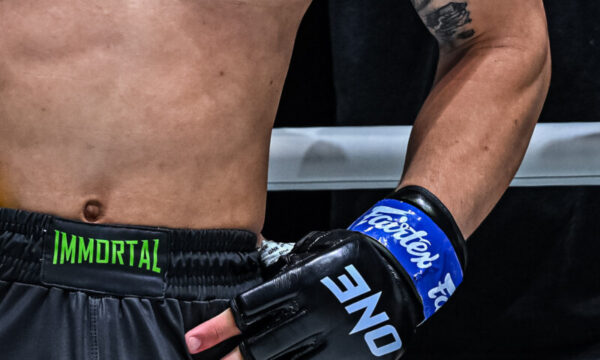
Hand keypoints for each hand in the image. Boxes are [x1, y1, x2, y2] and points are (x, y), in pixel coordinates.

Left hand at [185, 188, 464, 358]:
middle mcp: (319, 317)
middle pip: (262, 348)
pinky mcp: (355, 359)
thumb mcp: (314, 251)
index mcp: (305, 285)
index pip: (249, 310)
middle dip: (231, 359)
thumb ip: (282, 273)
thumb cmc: (354, 257)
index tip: (195, 340)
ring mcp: (339, 344)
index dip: (218, 328)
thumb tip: (248, 295)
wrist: (404, 272)